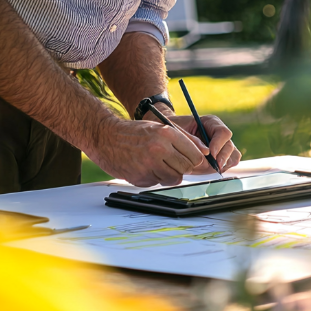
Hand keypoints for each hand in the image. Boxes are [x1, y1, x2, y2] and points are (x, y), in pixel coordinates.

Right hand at [88, 117, 209, 186]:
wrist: (105, 137)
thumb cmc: (134, 132)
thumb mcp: (161, 128)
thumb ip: (185, 139)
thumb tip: (206, 150)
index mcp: (167, 134)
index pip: (195, 155)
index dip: (194, 159)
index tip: (189, 159)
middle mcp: (159, 149)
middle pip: (187, 168)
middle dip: (182, 167)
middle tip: (171, 161)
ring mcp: (149, 164)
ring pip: (174, 178)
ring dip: (169, 174)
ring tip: (157, 163)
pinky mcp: (140, 177)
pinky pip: (158, 182)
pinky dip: (154, 177)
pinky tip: (144, 167)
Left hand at [169, 114, 241, 172]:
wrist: (168, 135)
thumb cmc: (172, 130)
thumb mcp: (178, 131)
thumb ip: (192, 141)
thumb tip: (205, 154)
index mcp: (211, 122)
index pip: (223, 133)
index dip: (218, 144)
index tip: (210, 154)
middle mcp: (219, 134)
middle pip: (230, 146)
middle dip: (222, 158)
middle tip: (213, 166)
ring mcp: (222, 146)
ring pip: (233, 156)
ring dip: (223, 164)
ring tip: (208, 169)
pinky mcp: (220, 157)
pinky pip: (229, 164)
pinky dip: (222, 169)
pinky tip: (208, 170)